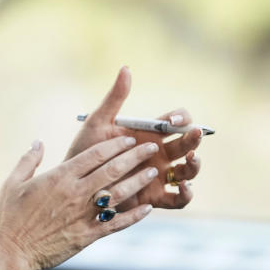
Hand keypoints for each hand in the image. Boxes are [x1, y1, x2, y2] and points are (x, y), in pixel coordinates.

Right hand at [0, 135, 159, 269]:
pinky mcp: (88, 236)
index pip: (95, 154)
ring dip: (139, 181)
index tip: (129, 138)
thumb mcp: (13, 182)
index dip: (115, 145)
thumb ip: (29, 160)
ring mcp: (84, 215)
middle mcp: (76, 193)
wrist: (11, 252)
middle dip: (135, 156)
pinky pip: (116, 224)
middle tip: (151, 147)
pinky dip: (134, 216)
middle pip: (113, 170)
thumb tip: (38, 142)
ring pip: (119, 194)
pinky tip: (147, 208)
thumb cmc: (9, 217)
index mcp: (60, 177)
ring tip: (153, 171)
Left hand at [64, 67, 202, 210]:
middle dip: (194, 138)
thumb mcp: (98, 122)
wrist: (74, 182)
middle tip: (194, 134)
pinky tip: (183, 187)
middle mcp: (159, 155)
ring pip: (188, 171)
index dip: (181, 118)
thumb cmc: (85, 150)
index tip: (172, 119)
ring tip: (191, 159)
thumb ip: (114, 98)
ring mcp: (159, 177)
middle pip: (187, 144)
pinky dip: (186, 194)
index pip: (177, 121)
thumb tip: (125, 68)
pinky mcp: (155, 198)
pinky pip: (178, 200)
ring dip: (195, 165)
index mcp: (150, 134)